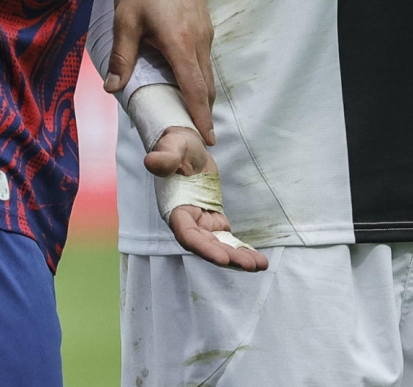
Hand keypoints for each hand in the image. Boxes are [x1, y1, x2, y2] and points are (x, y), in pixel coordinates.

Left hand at [108, 0, 213, 138]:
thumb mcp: (126, 20)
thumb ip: (123, 56)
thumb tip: (113, 89)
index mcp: (181, 43)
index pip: (195, 89)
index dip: (200, 115)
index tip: (206, 137)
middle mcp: (200, 40)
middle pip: (206, 84)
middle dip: (204, 110)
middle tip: (200, 135)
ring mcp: (205, 30)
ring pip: (207, 70)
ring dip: (202, 93)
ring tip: (193, 113)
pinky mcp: (204, 22)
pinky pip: (204, 56)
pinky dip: (199, 74)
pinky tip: (187, 79)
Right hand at [147, 127, 268, 271]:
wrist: (183, 145)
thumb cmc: (175, 145)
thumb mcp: (171, 147)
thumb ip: (165, 157)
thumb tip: (151, 161)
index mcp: (175, 210)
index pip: (188, 235)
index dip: (205, 248)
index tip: (223, 259)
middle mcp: (187, 221)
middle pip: (208, 246)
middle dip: (229, 257)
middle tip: (253, 266)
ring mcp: (200, 222)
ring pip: (219, 245)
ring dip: (238, 257)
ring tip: (261, 265)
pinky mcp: (212, 218)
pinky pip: (227, 238)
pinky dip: (241, 248)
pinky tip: (257, 258)